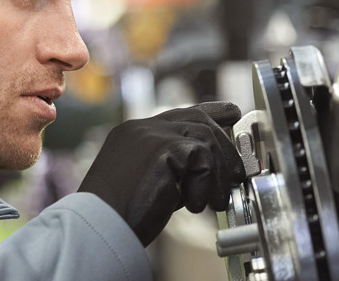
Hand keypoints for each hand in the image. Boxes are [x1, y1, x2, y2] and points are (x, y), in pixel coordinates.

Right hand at [78, 101, 247, 245]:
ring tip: (217, 202)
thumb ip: (173, 168)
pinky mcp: (162, 147)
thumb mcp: (150, 182)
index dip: (211, 111)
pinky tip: (193, 205)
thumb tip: (207, 169)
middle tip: (238, 173)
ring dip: (219, 174)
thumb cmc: (120, 214)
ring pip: (206, 137)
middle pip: (198, 119)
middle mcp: (142, 128)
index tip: (232, 114)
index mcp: (135, 134)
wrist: (99, 226)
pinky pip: (202, 158)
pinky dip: (205, 184)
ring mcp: (151, 134)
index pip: (180, 114)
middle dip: (225, 144)